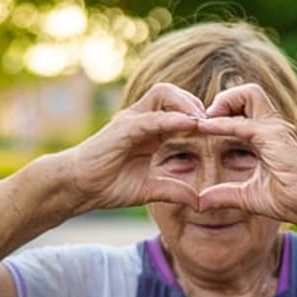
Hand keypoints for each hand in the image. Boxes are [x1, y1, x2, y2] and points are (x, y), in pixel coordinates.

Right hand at [53, 83, 204, 212]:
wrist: (78, 188)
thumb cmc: (106, 185)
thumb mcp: (148, 189)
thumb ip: (173, 190)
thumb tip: (200, 202)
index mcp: (149, 131)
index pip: (179, 110)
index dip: (199, 117)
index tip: (219, 131)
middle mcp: (140, 120)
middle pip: (172, 93)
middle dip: (195, 103)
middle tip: (214, 122)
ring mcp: (130, 120)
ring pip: (163, 94)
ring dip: (186, 104)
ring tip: (203, 121)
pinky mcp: (122, 128)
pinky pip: (152, 117)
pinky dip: (172, 118)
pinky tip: (189, 125)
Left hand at [193, 84, 296, 226]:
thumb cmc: (289, 198)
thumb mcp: (247, 195)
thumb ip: (223, 194)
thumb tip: (200, 203)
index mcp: (266, 134)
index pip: (242, 109)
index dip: (219, 114)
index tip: (198, 128)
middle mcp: (272, 125)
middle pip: (247, 92)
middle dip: (222, 100)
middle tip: (204, 121)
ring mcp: (275, 128)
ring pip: (248, 93)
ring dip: (222, 103)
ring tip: (205, 122)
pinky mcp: (275, 137)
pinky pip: (242, 123)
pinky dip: (221, 124)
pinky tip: (204, 128)